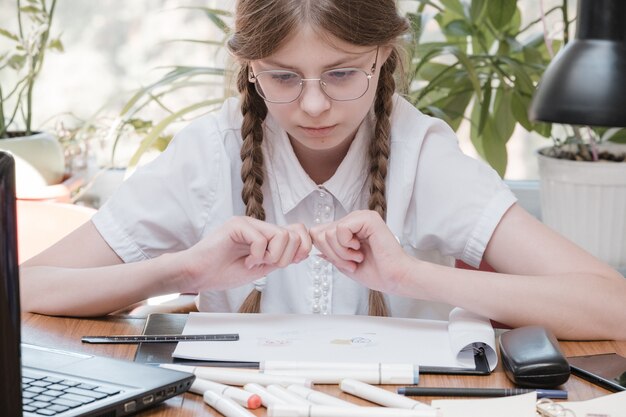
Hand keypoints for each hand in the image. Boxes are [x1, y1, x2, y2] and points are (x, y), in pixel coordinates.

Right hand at [179, 217, 310, 291]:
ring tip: (253, 263)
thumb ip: (281, 258)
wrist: (199, 275)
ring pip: (281, 235)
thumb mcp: (262, 268)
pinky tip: (245, 261)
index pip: (298, 230)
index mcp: (266, 235)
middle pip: (294, 234)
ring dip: (272, 256)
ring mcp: (249, 223)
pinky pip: (261, 239)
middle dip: (285, 257)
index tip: (293, 262)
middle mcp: (260, 225)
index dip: (303, 246)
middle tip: (266, 265)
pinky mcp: (237, 224)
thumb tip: (305, 251)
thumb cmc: (224, 272)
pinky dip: (256, 256)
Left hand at [309, 210, 408, 294]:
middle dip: (333, 254)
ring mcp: (361, 217)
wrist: (395, 278)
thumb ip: (331, 254)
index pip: (319, 232)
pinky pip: (341, 228)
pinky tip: (360, 250)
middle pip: (320, 233)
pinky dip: (346, 245)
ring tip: (357, 257)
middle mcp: (354, 219)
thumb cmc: (377, 273)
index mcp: (349, 228)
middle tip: (351, 262)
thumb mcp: (345, 264)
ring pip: (329, 232)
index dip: (325, 251)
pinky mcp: (368, 218)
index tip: (344, 263)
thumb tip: (315, 249)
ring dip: (341, 252)